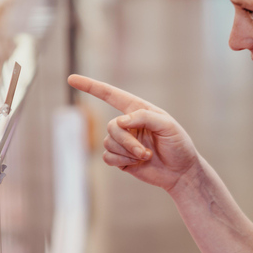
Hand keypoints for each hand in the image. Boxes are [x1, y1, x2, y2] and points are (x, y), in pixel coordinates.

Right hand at [68, 74, 198, 191]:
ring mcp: (122, 141)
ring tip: (145, 157)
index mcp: (137, 109)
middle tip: (145, 152)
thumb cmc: (178, 145)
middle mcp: (127, 123)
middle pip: (111, 127)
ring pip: (108, 143)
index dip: (90, 86)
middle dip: (126, 141)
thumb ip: (144, 117)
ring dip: (127, 153)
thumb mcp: (168, 126)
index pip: (110, 94)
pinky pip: (107, 157)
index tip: (71, 79)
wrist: (181, 172)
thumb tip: (120, 121)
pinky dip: (121, 162)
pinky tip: (137, 164)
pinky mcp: (119, 158)